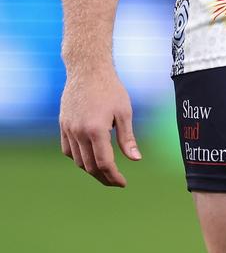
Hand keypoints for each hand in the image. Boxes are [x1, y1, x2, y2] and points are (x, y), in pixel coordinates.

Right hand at [59, 65, 140, 186]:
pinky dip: (78, 158)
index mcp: (96, 130)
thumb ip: (127, 138)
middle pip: (90, 166)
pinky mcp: (63, 125)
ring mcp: (68, 129)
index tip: (123, 183)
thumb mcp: (124, 112)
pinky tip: (89, 157)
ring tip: (105, 170)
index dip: (114, 177)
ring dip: (91, 169)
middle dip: (104, 177)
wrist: (87, 69)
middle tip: (115, 180)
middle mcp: (79, 132)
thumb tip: (136, 160)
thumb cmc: (110, 88)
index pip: (104, 163)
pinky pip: (68, 150)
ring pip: (78, 160)